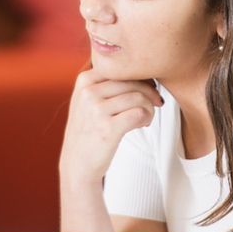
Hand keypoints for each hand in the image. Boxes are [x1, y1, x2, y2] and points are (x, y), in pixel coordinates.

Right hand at [60, 68, 162, 184]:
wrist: (78, 162)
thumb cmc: (89, 130)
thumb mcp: (87, 100)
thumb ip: (108, 83)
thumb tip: (145, 72)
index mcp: (84, 80)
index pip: (122, 68)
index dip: (140, 77)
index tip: (147, 89)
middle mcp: (88, 92)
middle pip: (132, 81)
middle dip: (149, 92)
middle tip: (155, 103)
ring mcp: (96, 110)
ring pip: (139, 97)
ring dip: (150, 107)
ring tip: (146, 117)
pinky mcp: (108, 128)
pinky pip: (140, 113)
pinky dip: (147, 118)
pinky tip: (143, 124)